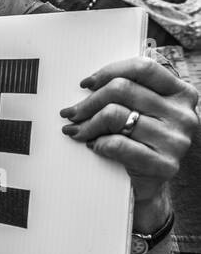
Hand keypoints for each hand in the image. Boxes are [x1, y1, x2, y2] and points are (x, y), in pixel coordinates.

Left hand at [59, 56, 200, 229]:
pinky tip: (93, 145)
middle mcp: (183, 115)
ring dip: (87, 125)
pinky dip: (98, 143)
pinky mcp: (165, 164)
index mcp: (182, 94)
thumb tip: (88, 84)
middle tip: (70, 113)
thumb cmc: (139, 141)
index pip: (143, 68)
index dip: (109, 71)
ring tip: (75, 131)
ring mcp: (177, 140)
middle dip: (88, 102)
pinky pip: (118, 144)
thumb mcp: (142, 111)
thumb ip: (129, 92)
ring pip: (115, 115)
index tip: (86, 84)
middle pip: (122, 90)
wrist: (148, 184)